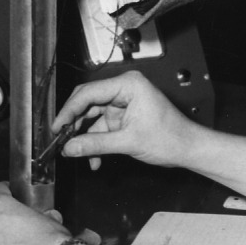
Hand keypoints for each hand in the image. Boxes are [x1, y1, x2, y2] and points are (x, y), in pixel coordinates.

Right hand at [50, 71, 196, 169]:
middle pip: (87, 103)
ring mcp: (122, 103)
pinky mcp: (123, 117)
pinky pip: (102, 128)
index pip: (88, 93)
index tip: (56, 127)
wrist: (188, 149)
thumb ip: (96, 144)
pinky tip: (93, 159)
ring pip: (92, 118)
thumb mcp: (129, 142)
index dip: (69, 110)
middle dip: (74, 124)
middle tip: (60, 140)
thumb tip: (70, 148)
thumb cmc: (170, 138)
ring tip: (75, 154)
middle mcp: (123, 90)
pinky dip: (96, 143)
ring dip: (85, 138)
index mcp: (127, 85)